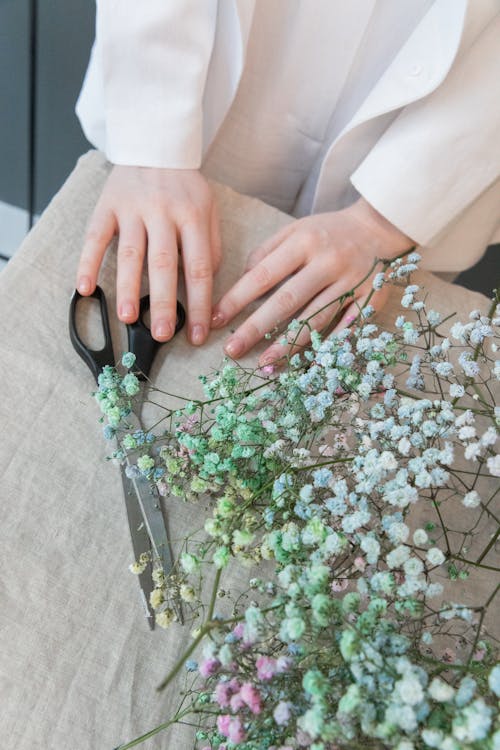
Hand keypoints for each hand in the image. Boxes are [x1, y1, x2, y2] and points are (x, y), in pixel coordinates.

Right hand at [76, 165, 220, 344]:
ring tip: (126, 318)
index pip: (199, 269)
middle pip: (164, 265)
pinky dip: (88, 263)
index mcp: (193, 217)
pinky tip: (85, 288)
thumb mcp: (209, 211)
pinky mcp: (107, 205)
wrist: (154, 143)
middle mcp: (163, 213)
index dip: (199, 305)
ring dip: (127, 288)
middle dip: (162, 303)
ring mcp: (132, 208)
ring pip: (130, 254)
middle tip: (161, 334)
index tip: (196, 334)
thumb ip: (210, 247)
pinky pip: (95, 237)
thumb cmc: (185, 187)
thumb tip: (204, 289)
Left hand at [211, 198, 413, 365]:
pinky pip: (347, 328)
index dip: (237, 299)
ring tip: (265, 364)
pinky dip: (328, 346)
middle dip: (256, 328)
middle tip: (232, 351)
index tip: (215, 320)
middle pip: (287, 301)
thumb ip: (266, 252)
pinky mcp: (371, 298)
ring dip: (288, 345)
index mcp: (304, 242)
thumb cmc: (328, 232)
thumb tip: (242, 281)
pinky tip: (309, 363)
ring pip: (316, 319)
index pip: (263, 275)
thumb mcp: (295, 229)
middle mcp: (327, 262)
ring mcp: (351, 282)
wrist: (378, 227)